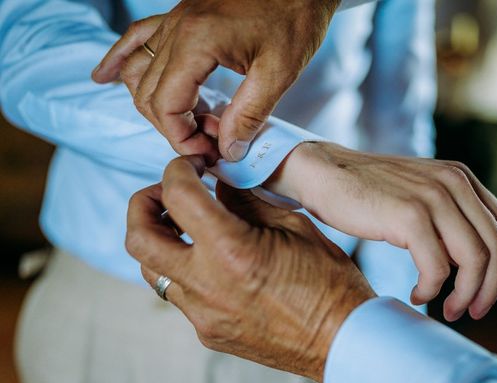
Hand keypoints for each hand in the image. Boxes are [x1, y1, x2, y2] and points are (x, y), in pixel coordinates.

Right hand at [92, 0, 339, 161]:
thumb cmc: (294, 18)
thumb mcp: (279, 73)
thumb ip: (248, 116)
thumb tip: (226, 151)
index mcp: (196, 41)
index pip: (166, 106)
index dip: (183, 139)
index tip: (209, 154)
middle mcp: (175, 28)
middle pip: (149, 95)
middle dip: (175, 129)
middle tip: (210, 144)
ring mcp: (173, 20)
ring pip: (139, 73)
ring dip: (157, 107)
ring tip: (192, 124)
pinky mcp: (180, 16)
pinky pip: (137, 39)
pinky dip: (121, 61)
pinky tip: (105, 77)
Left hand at [126, 156, 374, 382]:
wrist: (343, 340)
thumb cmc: (329, 282)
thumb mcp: (293, 226)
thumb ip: (246, 202)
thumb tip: (218, 183)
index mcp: (231, 250)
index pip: (177, 195)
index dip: (178, 170)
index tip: (193, 166)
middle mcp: (206, 285)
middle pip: (138, 237)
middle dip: (143, 205)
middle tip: (168, 194)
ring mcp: (203, 315)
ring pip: (151, 271)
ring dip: (161, 241)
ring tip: (189, 228)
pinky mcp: (208, 332)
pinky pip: (180, 296)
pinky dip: (186, 271)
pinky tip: (215, 263)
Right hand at [265, 142, 496, 321]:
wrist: (325, 174)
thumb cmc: (367, 193)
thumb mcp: (418, 195)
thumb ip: (448, 218)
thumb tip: (469, 265)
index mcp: (461, 178)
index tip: (485, 294)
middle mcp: (454, 182)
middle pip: (496, 247)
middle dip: (489, 289)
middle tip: (471, 313)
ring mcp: (433, 196)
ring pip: (474, 260)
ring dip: (465, 294)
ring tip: (449, 310)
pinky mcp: (409, 215)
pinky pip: (437, 267)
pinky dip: (432, 289)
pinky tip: (416, 295)